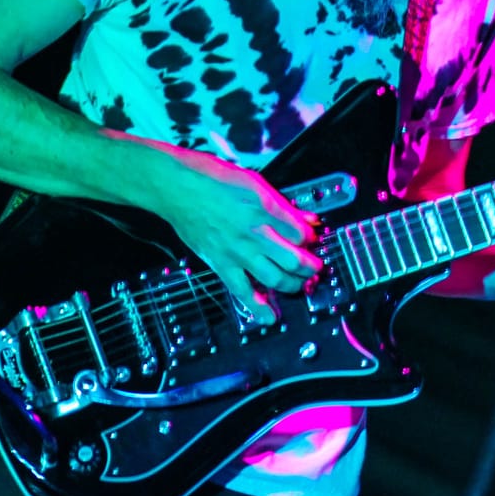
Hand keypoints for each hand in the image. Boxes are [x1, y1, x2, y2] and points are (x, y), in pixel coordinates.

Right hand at [155, 148, 321, 322]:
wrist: (179, 189)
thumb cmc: (214, 179)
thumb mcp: (255, 182)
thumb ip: (282, 205)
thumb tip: (306, 218)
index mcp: (266, 209)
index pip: (301, 233)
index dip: (311, 239)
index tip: (312, 240)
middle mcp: (255, 233)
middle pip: (294, 260)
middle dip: (311, 267)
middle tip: (315, 267)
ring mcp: (238, 252)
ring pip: (275, 278)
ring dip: (294, 284)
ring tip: (300, 283)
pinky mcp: (221, 264)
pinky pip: (242, 291)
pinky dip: (258, 306)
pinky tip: (271, 316)